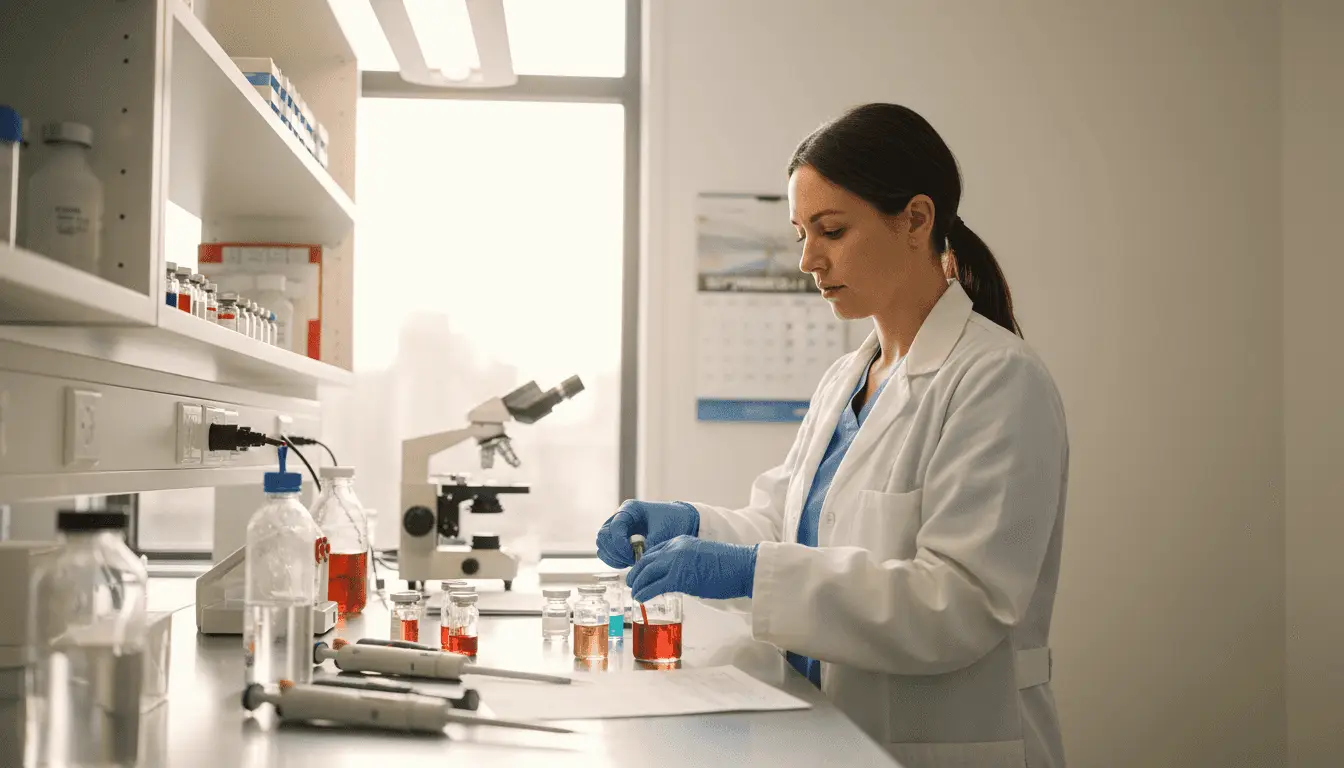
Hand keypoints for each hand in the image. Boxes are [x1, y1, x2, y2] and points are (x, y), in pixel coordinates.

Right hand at [595, 500, 699, 567]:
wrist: (681, 521)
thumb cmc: (674, 522)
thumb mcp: (664, 533)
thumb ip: (650, 546)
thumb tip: (638, 563)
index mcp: (630, 509)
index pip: (614, 527)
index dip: (620, 544)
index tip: (632, 556)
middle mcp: (620, 517)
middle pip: (602, 535)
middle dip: (615, 552)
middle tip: (631, 560)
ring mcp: (617, 528)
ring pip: (602, 545)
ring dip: (613, 557)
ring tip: (630, 562)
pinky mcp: (618, 539)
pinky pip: (606, 551)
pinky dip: (613, 560)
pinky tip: (627, 563)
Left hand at [625, 535, 757, 601]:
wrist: (743, 567)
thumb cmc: (728, 566)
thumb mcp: (701, 557)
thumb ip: (685, 563)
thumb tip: (675, 579)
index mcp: (681, 540)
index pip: (654, 550)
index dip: (644, 562)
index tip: (640, 571)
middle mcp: (675, 547)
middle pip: (646, 560)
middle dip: (636, 572)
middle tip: (631, 582)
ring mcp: (676, 561)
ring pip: (647, 572)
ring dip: (638, 583)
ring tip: (634, 592)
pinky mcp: (679, 577)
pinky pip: (654, 586)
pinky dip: (645, 592)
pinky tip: (641, 598)